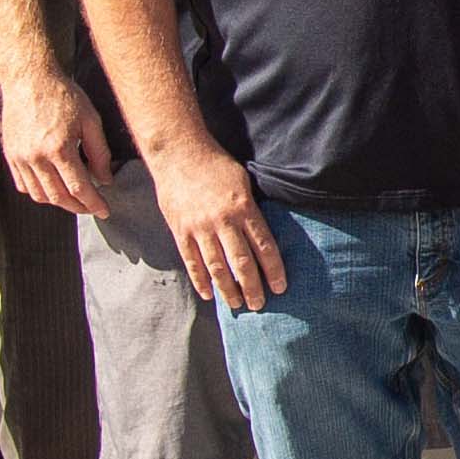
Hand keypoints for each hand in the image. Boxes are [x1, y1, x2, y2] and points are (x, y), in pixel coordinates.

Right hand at [0, 67, 111, 216]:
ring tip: (75, 198)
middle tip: (92, 207)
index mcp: (59, 148)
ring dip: (59, 202)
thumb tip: (105, 181)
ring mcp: (19, 157)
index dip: (94, 203)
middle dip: (78, 207)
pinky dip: (40, 192)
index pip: (79, 189)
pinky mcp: (9, 155)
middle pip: (58, 197)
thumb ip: (100, 153)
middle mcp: (36, 156)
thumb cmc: (63, 95)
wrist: (28, 79)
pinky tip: (54, 187)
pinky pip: (23, 185)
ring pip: (39, 195)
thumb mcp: (91, 120)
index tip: (105, 210)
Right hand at [148, 140, 286, 311]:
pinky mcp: (180, 230)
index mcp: (243, 208)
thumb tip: (264, 235)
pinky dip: (200, 280)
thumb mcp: (244, 182)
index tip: (280, 288)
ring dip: (228, 289)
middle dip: (252, 287)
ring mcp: (199, 228)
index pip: (264, 246)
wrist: (178, 153)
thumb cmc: (216, 166)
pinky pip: (191, 261)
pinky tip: (209, 294)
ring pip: (216, 267)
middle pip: (241, 262)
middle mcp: (222, 221)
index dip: (273, 270)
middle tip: (259, 305)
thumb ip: (252, 210)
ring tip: (237, 305)